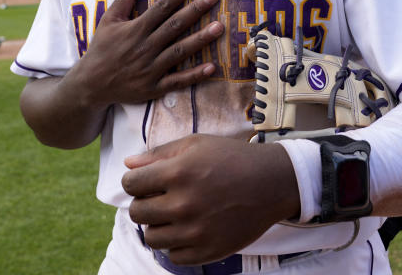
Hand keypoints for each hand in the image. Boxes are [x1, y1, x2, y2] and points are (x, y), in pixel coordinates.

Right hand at [65, 0, 223, 108]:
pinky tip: (212, 67)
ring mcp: (150, 68)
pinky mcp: (153, 87)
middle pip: (174, 26)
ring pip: (179, 51)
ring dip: (200, 39)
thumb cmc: (101, 48)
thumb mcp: (108, 20)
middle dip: (196, 10)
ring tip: (219, 27)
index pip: (162, 7)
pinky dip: (194, 75)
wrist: (90, 84)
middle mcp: (145, 47)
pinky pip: (177, 81)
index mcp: (135, 29)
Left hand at [123, 135, 299, 264]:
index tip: (147, 181)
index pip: (130, 184)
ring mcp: (196, 231)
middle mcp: (184, 204)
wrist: (272, 182)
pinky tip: (191, 229)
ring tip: (177, 214)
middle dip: (145, 203)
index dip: (136, 181)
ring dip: (159, 225)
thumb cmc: (232, 158)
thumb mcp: (197, 144)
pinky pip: (173, 256)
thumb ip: (159, 154)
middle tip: (163, 197)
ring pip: (152, 237)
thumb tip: (128, 163)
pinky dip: (178, 244)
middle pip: (137, 212)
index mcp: (178, 172)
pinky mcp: (208, 251)